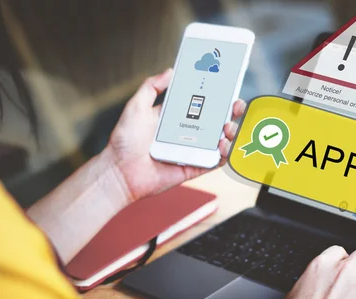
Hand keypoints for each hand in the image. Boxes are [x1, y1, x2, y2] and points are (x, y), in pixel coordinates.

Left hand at [104, 68, 245, 201]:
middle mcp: (187, 133)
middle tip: (236, 105)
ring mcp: (192, 150)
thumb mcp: (136, 106)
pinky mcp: (194, 167)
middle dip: (230, 111)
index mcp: (176, 117)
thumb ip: (151, 87)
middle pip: (216, 120)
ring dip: (230, 132)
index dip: (216, 94)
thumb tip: (170, 71)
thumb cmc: (124, 141)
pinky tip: (223, 145)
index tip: (226, 84)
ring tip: (227, 127)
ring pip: (220, 140)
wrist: (119, 171)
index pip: (201, 102)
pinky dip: (224, 153)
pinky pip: (215, 161)